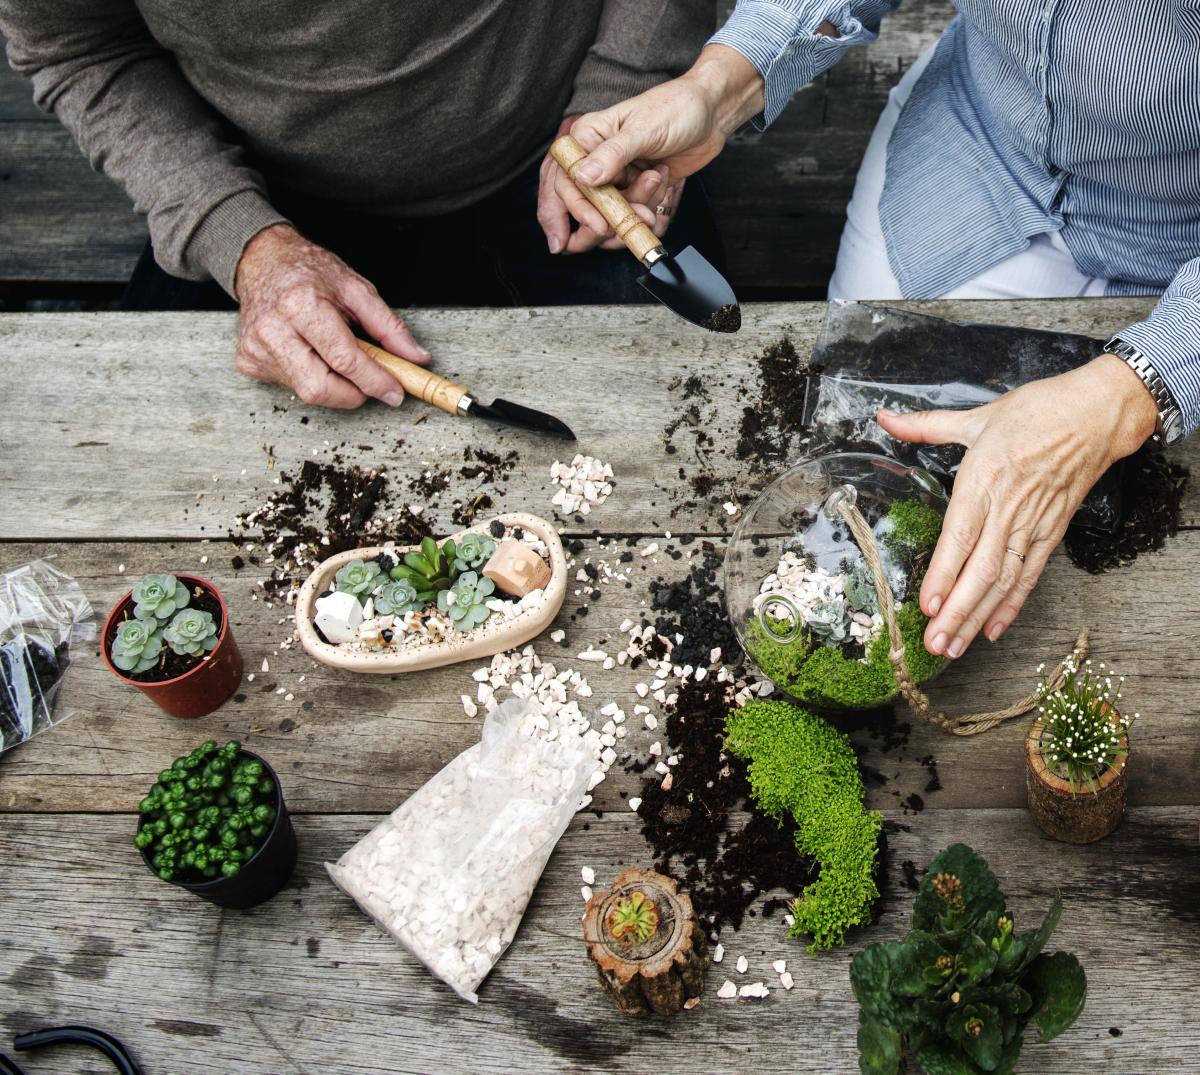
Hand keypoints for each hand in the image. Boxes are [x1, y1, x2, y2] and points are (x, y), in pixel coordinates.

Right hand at [233, 223, 429, 407]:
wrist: (261, 260)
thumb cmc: (308, 272)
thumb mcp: (355, 288)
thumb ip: (388, 326)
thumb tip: (415, 357)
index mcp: (301, 306)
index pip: (344, 360)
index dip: (375, 381)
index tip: (395, 392)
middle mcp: (273, 330)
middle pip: (320, 388)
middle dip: (354, 393)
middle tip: (371, 381)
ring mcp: (257, 349)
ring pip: (307, 392)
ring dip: (334, 385)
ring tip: (336, 355)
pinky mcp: (248, 362)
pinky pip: (291, 386)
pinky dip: (312, 377)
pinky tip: (311, 353)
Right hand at [550, 45, 763, 240]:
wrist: (710, 114)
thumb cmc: (677, 107)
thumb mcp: (644, 129)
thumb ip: (613, 154)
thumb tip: (583, 177)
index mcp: (589, 137)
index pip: (568, 181)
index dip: (579, 208)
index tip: (601, 226)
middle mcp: (597, 158)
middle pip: (587, 204)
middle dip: (612, 216)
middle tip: (635, 217)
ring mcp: (618, 175)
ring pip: (614, 211)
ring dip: (638, 206)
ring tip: (657, 180)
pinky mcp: (636, 187)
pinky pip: (635, 211)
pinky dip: (651, 203)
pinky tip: (664, 178)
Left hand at [877, 354, 1158, 657]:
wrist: (1097, 414)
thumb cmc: (1037, 412)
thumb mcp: (976, 416)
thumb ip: (925, 425)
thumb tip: (884, 417)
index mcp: (985, 479)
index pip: (960, 536)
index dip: (944, 574)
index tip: (928, 605)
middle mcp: (1009, 508)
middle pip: (981, 570)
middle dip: (957, 612)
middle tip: (935, 644)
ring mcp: (1033, 524)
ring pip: (1003, 580)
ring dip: (978, 617)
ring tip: (955, 647)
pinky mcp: (1052, 533)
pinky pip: (1029, 576)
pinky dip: (1011, 605)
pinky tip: (992, 630)